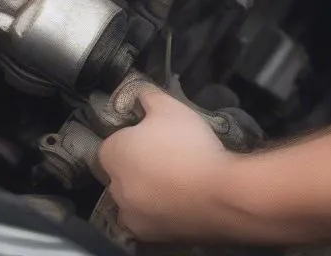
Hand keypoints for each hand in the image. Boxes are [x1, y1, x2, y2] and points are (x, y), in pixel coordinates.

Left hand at [97, 88, 236, 243]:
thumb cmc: (188, 145)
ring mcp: (130, 216)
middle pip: (120, 172)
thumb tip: (138, 92)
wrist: (219, 194)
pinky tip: (179, 199)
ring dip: (146, 190)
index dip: (131, 136)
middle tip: (165, 155)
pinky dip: (158, 211)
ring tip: (175, 179)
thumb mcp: (168, 106)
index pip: (111, 142)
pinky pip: (148, 219)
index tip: (151, 136)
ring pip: (132, 198)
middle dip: (137, 164)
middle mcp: (114, 188)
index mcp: (112, 154)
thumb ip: (147, 96)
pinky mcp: (149, 237)